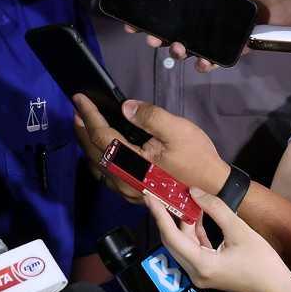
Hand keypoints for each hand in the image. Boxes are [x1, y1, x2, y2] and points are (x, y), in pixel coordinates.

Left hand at [72, 96, 229, 195]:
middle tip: (77, 111)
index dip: (89, 115)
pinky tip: (102, 150)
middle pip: (94, 152)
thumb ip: (150, 117)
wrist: (212, 187)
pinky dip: (100, 160)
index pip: (102, 135)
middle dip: (83, 130)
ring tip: (86, 127)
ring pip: (99, 166)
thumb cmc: (197, 158)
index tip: (79, 99)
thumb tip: (125, 108)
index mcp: (133, 162)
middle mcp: (126, 179)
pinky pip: (108, 176)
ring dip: (88, 146)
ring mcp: (129, 189)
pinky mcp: (134, 192)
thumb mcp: (177, 130)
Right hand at [123, 0, 285, 72]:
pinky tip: (201, 62)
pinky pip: (214, 57)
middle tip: (153, 39)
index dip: (152, 15)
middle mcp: (208, 15)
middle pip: (175, 29)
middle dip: (159, 37)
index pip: (171, 6)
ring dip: (179, 51)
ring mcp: (219, 31)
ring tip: (178, 49)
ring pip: (191, 46)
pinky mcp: (234, 45)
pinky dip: (205, 63)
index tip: (135, 23)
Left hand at [147, 190, 290, 291]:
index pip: (171, 236)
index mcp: (201, 264)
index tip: (149, 195)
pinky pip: (193, 249)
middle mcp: (195, 272)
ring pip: (183, 244)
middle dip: (166, 217)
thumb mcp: (240, 231)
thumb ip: (215, 209)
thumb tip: (194, 192)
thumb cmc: (262, 262)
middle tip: (159, 193)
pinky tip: (195, 214)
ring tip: (178, 199)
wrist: (277, 290)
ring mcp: (200, 274)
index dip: (159, 214)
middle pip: (173, 241)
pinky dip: (193, 232)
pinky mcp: (207, 272)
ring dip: (181, 223)